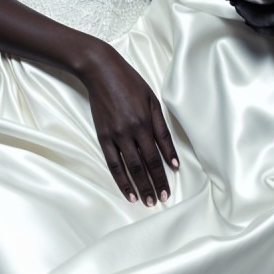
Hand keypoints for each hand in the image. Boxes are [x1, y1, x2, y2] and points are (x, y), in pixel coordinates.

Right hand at [81, 45, 179, 203]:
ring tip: (145, 201)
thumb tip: (173, 158)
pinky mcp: (102, 136)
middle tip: (159, 201)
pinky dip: (120, 179)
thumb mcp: (153, 101)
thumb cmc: (130, 83)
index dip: (163, 175)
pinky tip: (127, 191)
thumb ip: (163, 130)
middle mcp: (131, 131)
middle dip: (153, 185)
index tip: (168, 190)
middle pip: (144, 165)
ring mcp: (115, 135)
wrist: (101, 71)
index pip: (157, 156)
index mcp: (146, 122)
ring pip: (129, 167)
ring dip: (138, 186)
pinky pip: (112, 163)